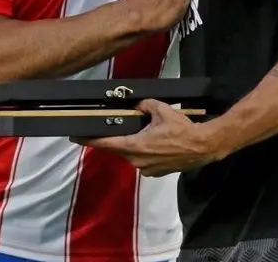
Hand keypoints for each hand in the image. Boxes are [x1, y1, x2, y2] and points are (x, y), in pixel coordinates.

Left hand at [73, 99, 223, 176]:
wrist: (203, 146)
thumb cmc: (181, 128)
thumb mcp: (161, 110)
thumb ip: (144, 105)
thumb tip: (137, 105)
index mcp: (134, 146)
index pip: (105, 144)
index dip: (89, 140)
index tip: (75, 137)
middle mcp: (136, 161)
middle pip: (119, 148)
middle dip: (119, 137)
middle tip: (122, 126)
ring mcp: (146, 169)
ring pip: (132, 154)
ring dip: (135, 145)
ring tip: (148, 133)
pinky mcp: (156, 173)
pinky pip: (144, 160)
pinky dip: (146, 152)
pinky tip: (156, 143)